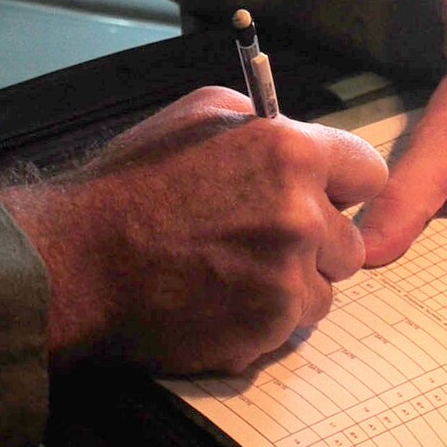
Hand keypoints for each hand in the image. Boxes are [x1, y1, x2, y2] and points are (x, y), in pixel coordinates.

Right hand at [0, 87, 387, 374]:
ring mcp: (286, 280)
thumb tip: (298, 136)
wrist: (78, 264)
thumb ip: (264, 124)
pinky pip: (290, 326)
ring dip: (292, 284)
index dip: (344, 185)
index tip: (326, 194)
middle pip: (350, 240)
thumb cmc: (129, 186)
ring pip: (324, 289)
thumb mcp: (199, 115)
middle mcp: (301, 218)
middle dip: (316, 241)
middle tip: (263, 238)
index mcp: (291, 154)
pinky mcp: (267, 331)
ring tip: (233, 270)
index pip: (368, 174)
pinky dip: (263, 318)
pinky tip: (218, 298)